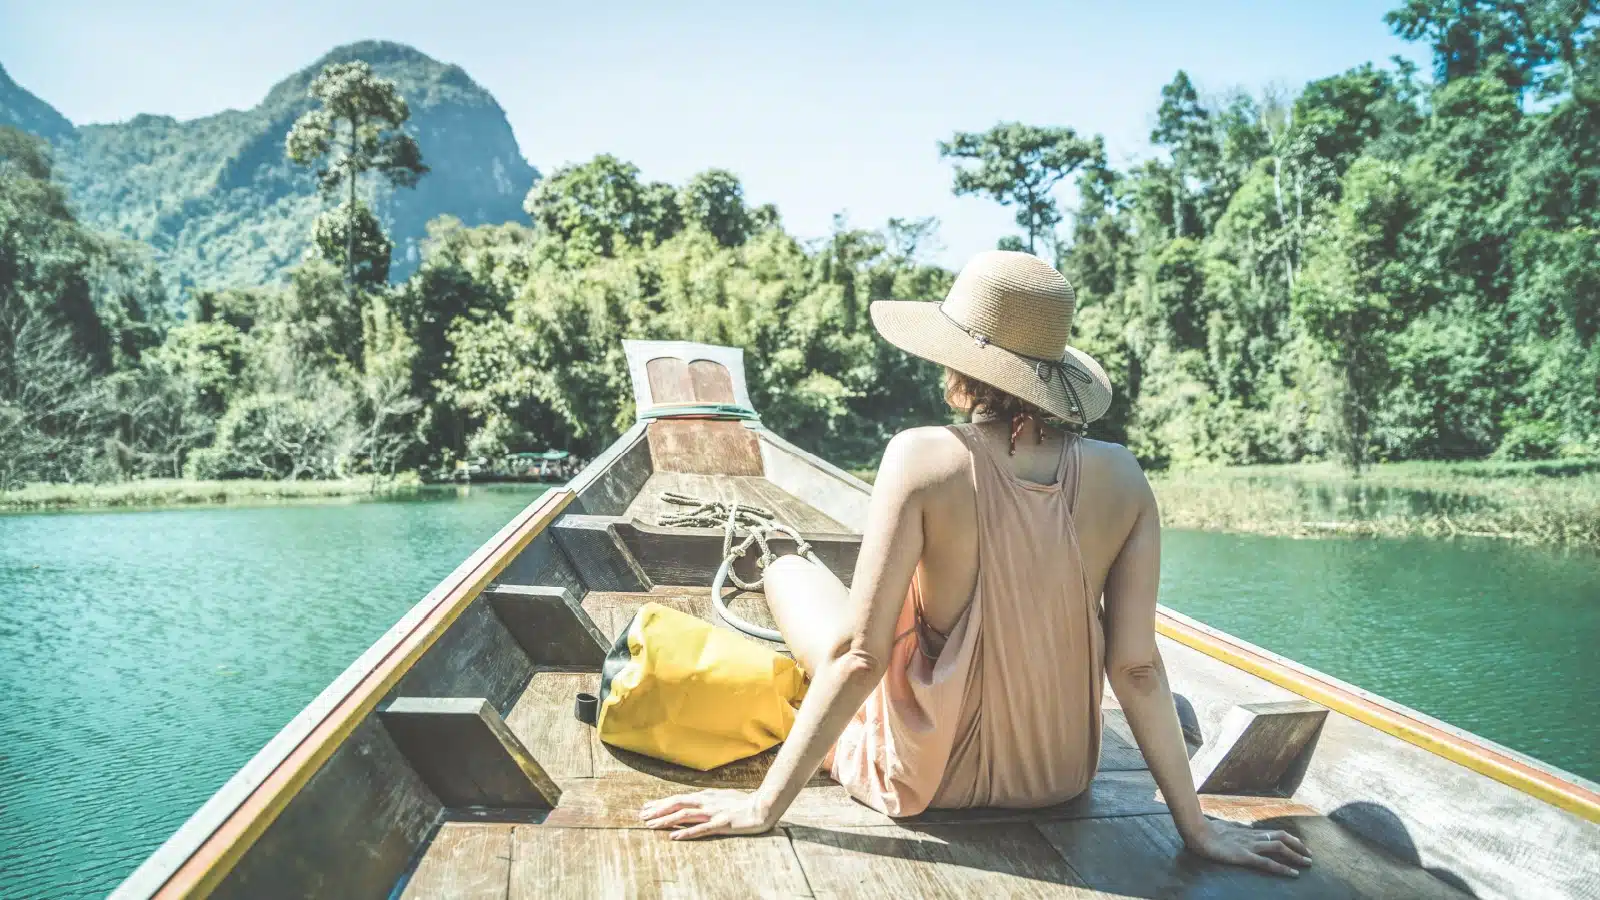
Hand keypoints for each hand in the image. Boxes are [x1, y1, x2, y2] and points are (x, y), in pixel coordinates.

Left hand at [640, 789, 776, 839]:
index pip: (679, 798)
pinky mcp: (721, 824)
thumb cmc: (744, 803)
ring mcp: (713, 813)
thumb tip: (695, 801)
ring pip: (684, 815)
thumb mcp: (722, 797)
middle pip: (677, 804)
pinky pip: (700, 829)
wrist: (762, 807)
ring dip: (666, 820)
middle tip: (641, 816)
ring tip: (651, 825)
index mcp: (706, 795)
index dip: (661, 803)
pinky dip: (685, 832)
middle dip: (658, 810)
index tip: (647, 807)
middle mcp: (706, 802)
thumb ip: (708, 800)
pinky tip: (673, 836)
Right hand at [1184, 819, 1312, 877]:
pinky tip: (1293, 874)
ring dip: (1296, 855)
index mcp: (1248, 832)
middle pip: (1281, 837)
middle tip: (1309, 855)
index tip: (1299, 844)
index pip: (1274, 833)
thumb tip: (1240, 830)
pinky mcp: (1244, 856)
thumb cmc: (1207, 831)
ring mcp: (1250, 845)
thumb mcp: (1225, 829)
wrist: (1197, 833)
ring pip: (1279, 847)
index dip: (1289, 839)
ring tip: (1307, 863)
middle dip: (1298, 846)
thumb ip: (1235, 831)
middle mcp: (1252, 837)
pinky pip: (1267, 863)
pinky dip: (1282, 868)